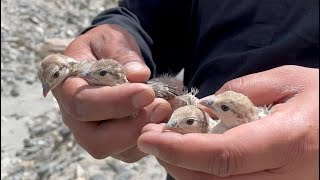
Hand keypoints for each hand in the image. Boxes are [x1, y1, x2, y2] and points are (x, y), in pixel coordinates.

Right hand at [52, 24, 171, 161]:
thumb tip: (138, 75)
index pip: (82, 104)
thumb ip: (121, 54)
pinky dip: (153, 135)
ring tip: (167, 106)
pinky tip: (166, 115)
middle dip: (131, 127)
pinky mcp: (115, 141)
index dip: (114, 102)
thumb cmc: (106, 47)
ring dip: (146, 132)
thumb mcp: (111, 39)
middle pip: (95, 141)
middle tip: (161, 105)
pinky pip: (134, 151)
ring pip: (118, 152)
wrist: (110, 57)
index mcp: (67, 88)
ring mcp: (95, 133)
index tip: (146, 92)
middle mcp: (76, 118)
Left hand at [138, 65, 318, 178]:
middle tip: (153, 138)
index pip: (223, 156)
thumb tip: (204, 110)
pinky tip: (195, 158)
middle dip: (175, 162)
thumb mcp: (287, 80)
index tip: (150, 138)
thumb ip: (241, 92)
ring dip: (186, 171)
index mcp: (290, 142)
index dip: (180, 150)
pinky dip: (205, 176)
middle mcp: (286, 177)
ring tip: (169, 145)